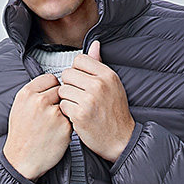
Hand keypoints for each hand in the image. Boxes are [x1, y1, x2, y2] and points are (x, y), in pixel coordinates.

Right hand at [3, 72, 71, 181]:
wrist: (22, 161)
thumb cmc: (21, 136)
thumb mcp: (19, 108)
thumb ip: (34, 93)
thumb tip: (51, 82)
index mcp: (27, 94)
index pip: (51, 78)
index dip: (53, 88)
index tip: (50, 97)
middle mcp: (39, 101)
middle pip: (62, 89)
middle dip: (60, 100)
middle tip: (51, 114)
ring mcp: (53, 114)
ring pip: (69, 103)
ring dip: (65, 111)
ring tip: (53, 124)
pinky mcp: (65, 126)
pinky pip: (72, 117)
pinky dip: (68, 124)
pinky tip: (57, 133)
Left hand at [56, 40, 135, 162]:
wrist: (120, 139)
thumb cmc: (115, 112)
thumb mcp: (112, 84)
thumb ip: (99, 64)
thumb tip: (94, 44)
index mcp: (107, 75)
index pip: (79, 60)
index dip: (77, 71)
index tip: (82, 82)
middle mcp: (99, 85)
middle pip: (67, 74)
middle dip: (70, 85)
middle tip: (79, 97)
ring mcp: (89, 100)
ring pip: (63, 90)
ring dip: (67, 99)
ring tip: (79, 106)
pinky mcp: (80, 114)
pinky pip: (62, 105)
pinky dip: (67, 111)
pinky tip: (77, 116)